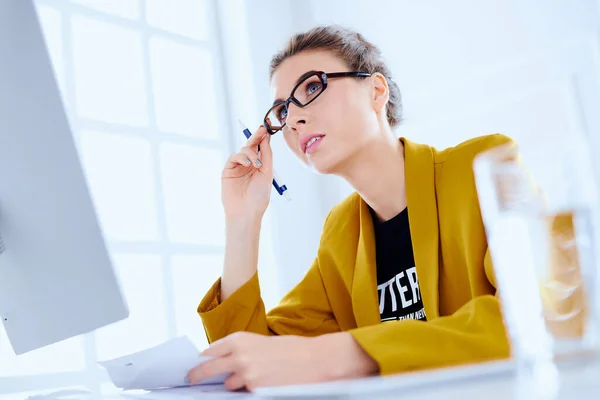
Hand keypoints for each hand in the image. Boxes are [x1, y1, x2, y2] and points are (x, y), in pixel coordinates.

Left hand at [188, 332, 378, 390]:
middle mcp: (238, 354)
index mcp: (240, 339)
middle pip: (207, 368)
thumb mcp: (262, 343)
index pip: (210, 351)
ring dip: (234, 384)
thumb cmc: (292, 349)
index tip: (197, 364)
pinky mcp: (254, 389)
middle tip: (191, 379)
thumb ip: (242, 350)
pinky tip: (262, 384)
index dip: (202, 359)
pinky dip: (249, 390)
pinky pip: (243, 393)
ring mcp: (245, 373)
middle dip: (197, 375)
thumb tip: (224, 362)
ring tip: (253, 378)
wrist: (315, 360)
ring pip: (227, 384)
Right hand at [221, 126, 272, 219]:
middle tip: (262, 129)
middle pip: (252, 145)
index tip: (267, 127)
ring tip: (256, 165)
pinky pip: (234, 156)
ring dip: (251, 153)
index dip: (263, 137)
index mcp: (260, 165)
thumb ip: (266, 155)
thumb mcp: (267, 173)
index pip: (261, 148)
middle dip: (257, 137)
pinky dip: (241, 157)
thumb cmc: (259, 196)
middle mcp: (249, 164)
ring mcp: (238, 167)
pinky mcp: (228, 170)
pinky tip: (247, 164)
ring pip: (244, 150)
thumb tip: (266, 138)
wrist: (246, 211)